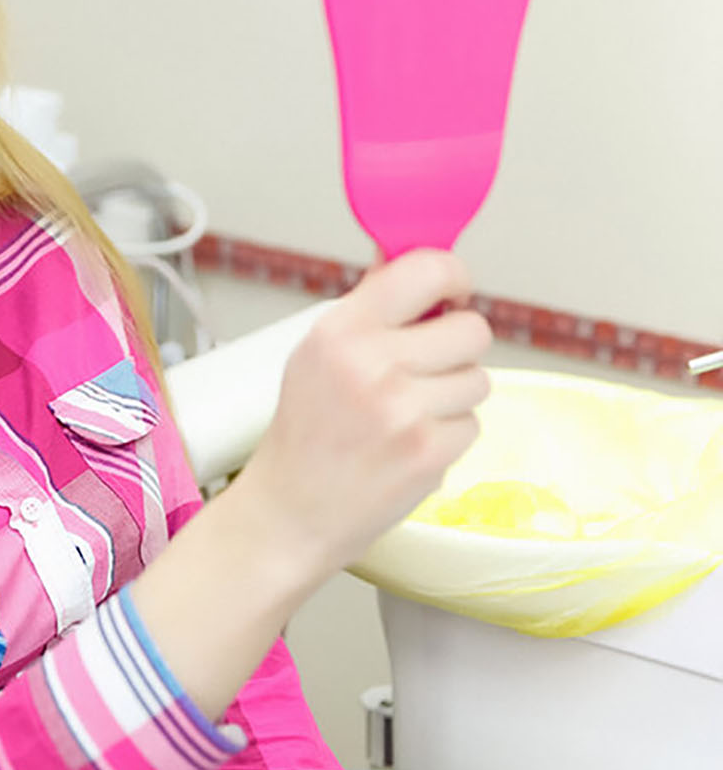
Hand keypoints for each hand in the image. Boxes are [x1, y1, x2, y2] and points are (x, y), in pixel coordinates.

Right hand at [237, 249, 491, 583]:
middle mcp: (370, 363)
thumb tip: (400, 256)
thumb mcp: (317, 354)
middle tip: (424, 368)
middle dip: (458, 348)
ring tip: (407, 414)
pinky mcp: (429, 452)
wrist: (290, 513)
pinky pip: (473, 424)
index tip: (452, 295)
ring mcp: (403, 410)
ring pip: (479, 378)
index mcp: (339, 329)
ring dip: (453, 396)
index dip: (453, 279)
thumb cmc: (304, 434)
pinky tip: (408, 446)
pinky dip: (448, 436)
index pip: (428, 270)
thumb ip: (369, 307)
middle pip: (472, 328)